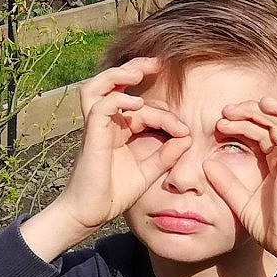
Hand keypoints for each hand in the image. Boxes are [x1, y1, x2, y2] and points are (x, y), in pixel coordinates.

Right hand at [23, 59, 189, 258]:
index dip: (165, 115)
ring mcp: (95, 128)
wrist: (89, 214)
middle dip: (135, 67)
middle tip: (158, 62)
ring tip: (138, 71)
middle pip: (113, 83)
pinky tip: (136, 104)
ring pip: (97, 87)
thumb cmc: (113, 192)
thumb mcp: (148, 172)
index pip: (142, 108)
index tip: (184, 131)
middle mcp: (105, 123)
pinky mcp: (90, 136)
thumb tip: (187, 138)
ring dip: (118, 75)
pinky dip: (117, 100)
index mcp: (118, 129)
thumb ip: (166, 155)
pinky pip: (100, 107)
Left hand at [204, 97, 276, 260]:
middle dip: (253, 110)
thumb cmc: (269, 225)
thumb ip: (225, 183)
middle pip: (276, 119)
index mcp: (275, 159)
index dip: (242, 120)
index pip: (262, 128)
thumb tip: (206, 164)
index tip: (219, 122)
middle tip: (228, 111)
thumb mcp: (239, 201)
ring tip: (263, 103)